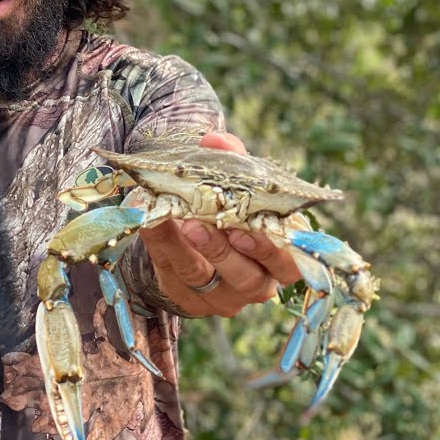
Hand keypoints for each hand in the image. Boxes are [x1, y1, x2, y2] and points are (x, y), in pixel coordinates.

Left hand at [137, 132, 302, 316]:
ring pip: (205, 279)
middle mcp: (256, 283)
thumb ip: (231, 160)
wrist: (192, 232)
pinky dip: (161, 246)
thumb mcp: (236, 183)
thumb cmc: (229, 206)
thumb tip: (216, 140)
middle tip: (201, 224)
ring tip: (179, 222)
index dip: (271, 250)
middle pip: (247, 278)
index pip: (288, 264)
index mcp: (279, 257)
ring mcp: (221, 296)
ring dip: (188, 250)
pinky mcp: (188, 299)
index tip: (248, 227)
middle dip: (223, 251)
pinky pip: (173, 276)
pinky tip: (151, 223)